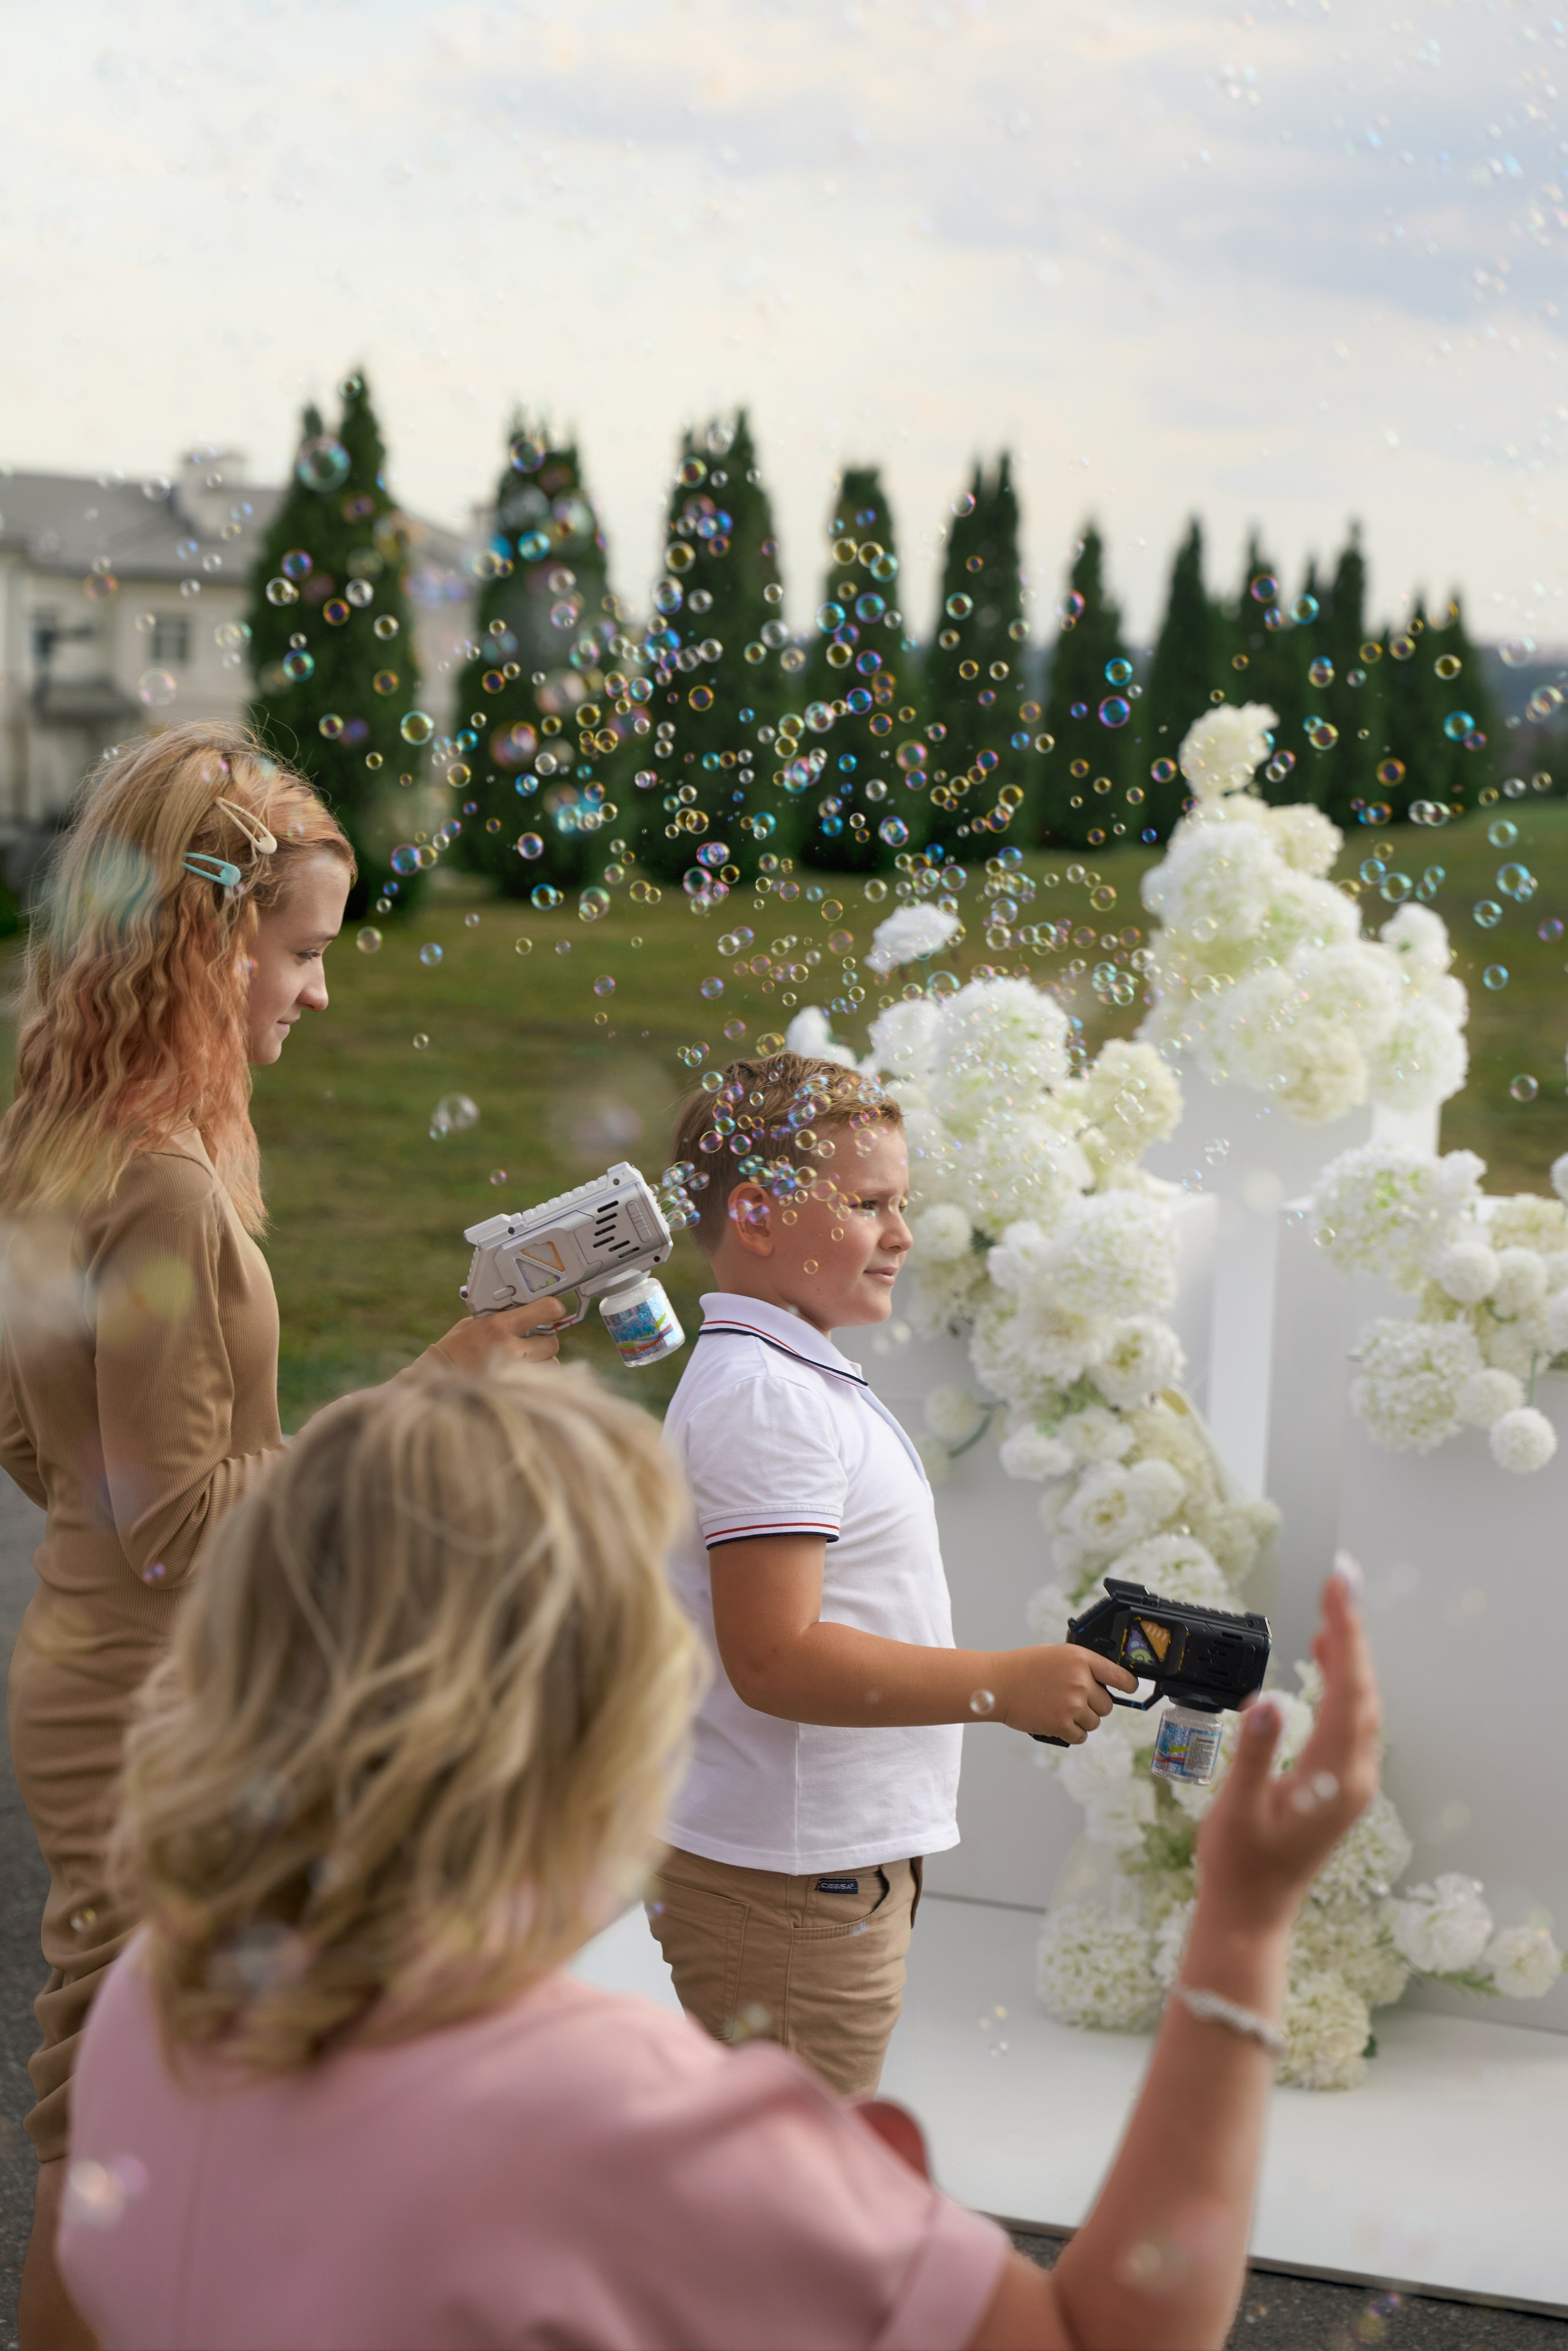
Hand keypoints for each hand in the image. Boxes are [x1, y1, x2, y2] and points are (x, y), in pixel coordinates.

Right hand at [430, 1297, 565, 1371]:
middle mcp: (510, 1347)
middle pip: (552, 1342)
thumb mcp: (471, 1325)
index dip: (555, 1310)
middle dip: (545, 1343)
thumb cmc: (452, 1351)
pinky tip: (521, 1379)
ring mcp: (514, 1372)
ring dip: (542, 1364)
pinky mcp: (515, 1391)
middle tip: (531, 1344)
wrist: (436, 1383)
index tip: (555, 1312)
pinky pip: (542, 1384)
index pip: (545, 1310)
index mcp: (498, 1325)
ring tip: (523, 1364)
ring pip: (551, 1365)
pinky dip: (537, 1381)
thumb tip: (526, 1312)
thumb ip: (498, 1318)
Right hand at [990, 1641, 1138, 1741]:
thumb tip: (1099, 1681)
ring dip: (1082, 1720)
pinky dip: (1072, 1732)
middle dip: (1094, 1706)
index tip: (1130, 1689)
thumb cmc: (1022, 1667)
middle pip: (1107, 1705)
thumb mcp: (1055, 1654)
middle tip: (1074, 1701)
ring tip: (1060, 1710)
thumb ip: (1079, 1666)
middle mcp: (1081, 1681)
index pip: (1120, 1676)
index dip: (1129, 1685)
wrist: (997, 1684)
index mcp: (1081, 1659)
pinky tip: (1057, 1722)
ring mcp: (1072, 1704)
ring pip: (1094, 1722)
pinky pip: (1081, 1736)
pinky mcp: (1062, 1724)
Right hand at [1195, 1557, 1381, 1936]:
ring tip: (1333, 1608)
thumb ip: (1256, 1755)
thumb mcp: (1239, 1809)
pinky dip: (1341, 1681)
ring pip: (1361, 1703)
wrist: (1250, 1912)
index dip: (1347, 1636)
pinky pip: (1349, 1719)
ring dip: (1349, 1654)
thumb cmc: (1240, 1865)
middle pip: (1364, 1690)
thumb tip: (1266, 1703)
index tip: (1338, 1589)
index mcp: (1337, 1780)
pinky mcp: (1337, 1782)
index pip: (1350, 1692)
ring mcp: (1350, 1780)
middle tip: (1338, 1581)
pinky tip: (1326, 1659)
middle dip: (1352, 1633)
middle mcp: (1355, 1777)